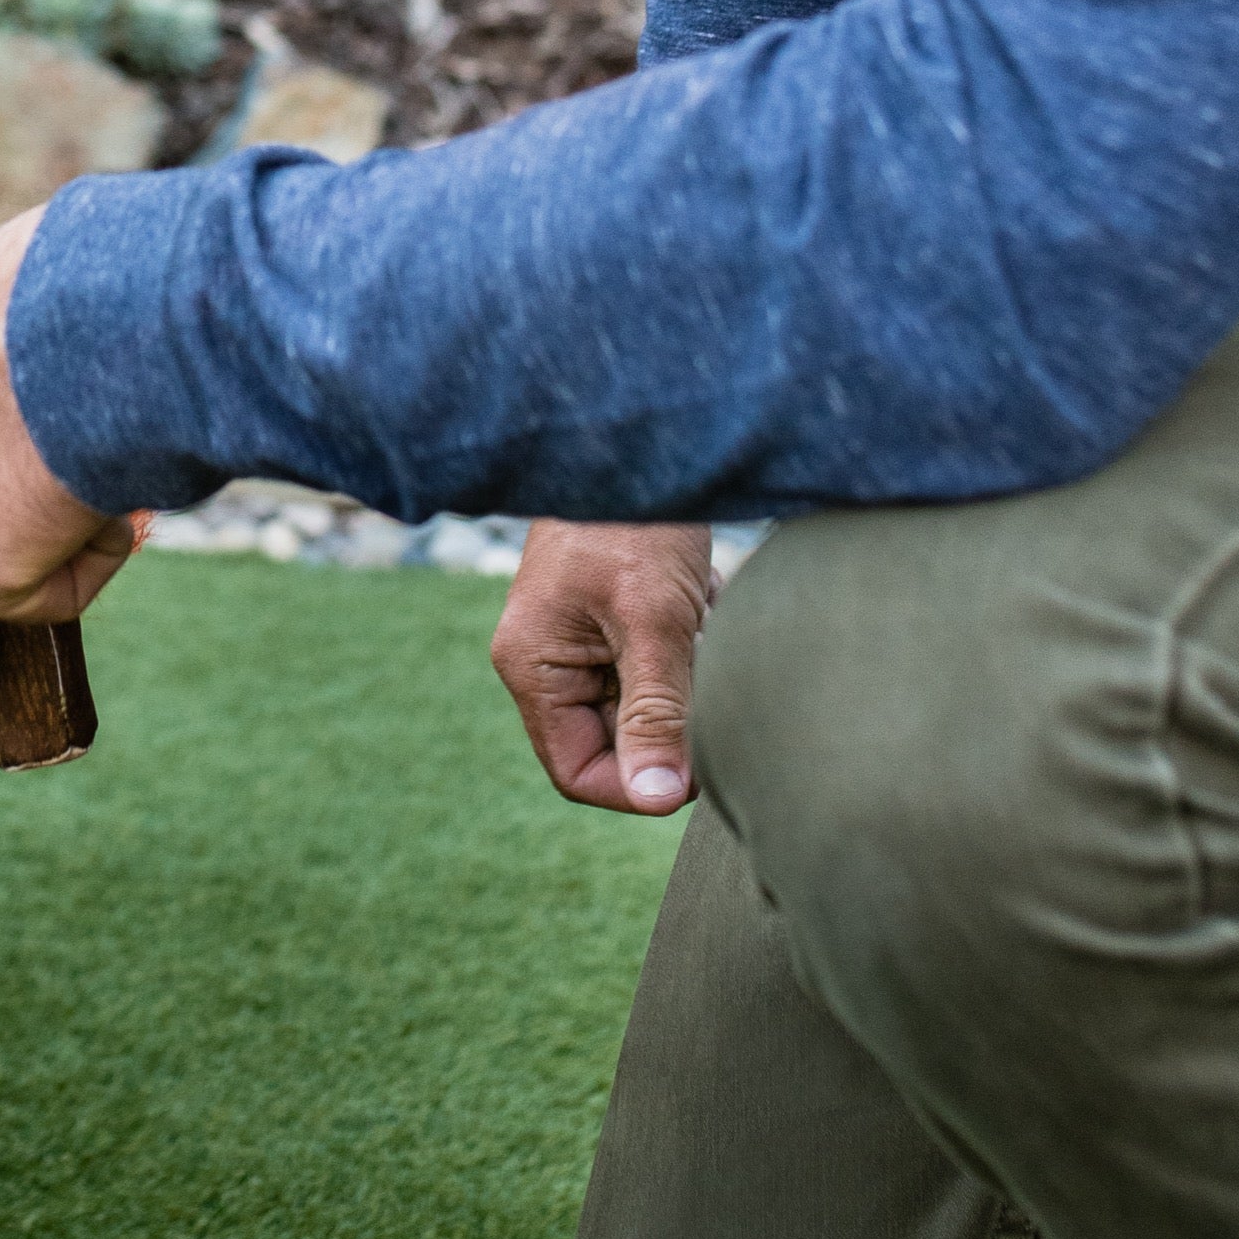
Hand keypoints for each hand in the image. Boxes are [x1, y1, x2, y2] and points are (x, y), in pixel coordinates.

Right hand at [491, 521, 716, 815]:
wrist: (640, 441)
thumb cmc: (632, 522)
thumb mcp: (653, 622)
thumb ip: (655, 711)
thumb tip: (659, 798)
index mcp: (533, 668)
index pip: (579, 770)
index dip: (639, 784)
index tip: (700, 765)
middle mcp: (547, 660)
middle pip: (615, 738)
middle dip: (669, 715)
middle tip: (706, 670)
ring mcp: (580, 638)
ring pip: (644, 700)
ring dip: (684, 675)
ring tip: (697, 618)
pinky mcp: (614, 617)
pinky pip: (656, 663)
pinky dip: (688, 643)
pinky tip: (697, 595)